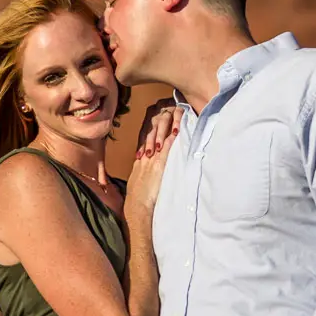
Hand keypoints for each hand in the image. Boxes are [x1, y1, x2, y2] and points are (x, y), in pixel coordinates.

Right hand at [125, 102, 181, 218]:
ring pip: (160, 138)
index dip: (154, 126)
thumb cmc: (139, 200)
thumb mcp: (139, 181)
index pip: (147, 137)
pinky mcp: (159, 167)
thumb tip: (149, 165)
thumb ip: (144, 171)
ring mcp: (152, 161)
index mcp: (140, 160)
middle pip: (153, 133)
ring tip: (177, 112)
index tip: (161, 115)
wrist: (137, 208)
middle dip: (162, 120)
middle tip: (170, 107)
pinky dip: (172, 139)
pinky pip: (166, 150)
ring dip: (169, 125)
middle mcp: (145, 157)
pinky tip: (178, 129)